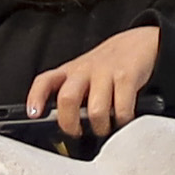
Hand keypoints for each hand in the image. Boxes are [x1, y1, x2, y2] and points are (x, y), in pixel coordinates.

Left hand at [28, 26, 164, 140]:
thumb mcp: (84, 72)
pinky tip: (122, 119)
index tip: (34, 114)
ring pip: (95, 109)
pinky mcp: (127, 77)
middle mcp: (85, 70)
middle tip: (77, 132)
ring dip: (99, 126)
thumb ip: (72, 93)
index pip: (45, 81)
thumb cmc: (110, 64)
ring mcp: (106, 73)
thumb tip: (62, 122)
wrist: (141, 42)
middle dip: (70, 123)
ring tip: (104, 127)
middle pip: (67, 98)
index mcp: (71, 70)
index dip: (36, 98)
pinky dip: (122, 121)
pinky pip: (122, 108)